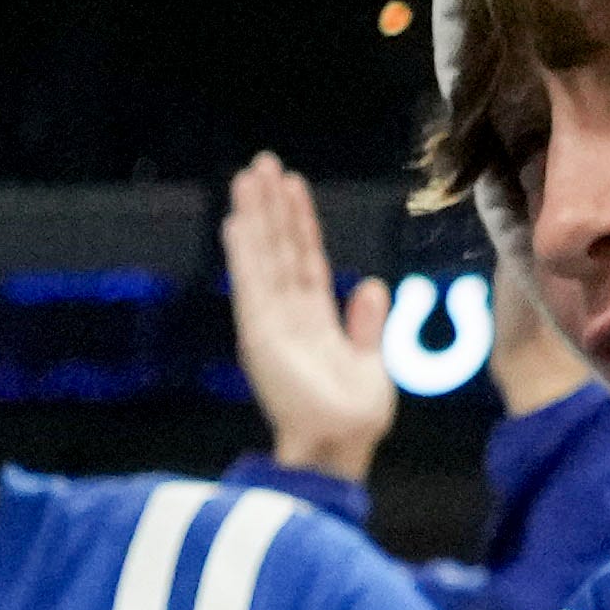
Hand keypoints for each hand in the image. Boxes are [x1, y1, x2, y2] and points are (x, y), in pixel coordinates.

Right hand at [224, 156, 398, 487]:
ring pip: (263, 258)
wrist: (340, 446)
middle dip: (271, 207)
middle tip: (262, 163)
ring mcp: (270, 325)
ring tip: (249, 175)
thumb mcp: (372, 363)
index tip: (293, 187)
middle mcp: (287, 318)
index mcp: (314, 322)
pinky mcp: (260, 336)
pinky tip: (237, 222)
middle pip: (279, 250)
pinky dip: (244, 253)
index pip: (305, 261)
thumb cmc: (354, 418)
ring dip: (255, 216)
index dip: (300, 223)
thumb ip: (367, 325)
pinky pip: (252, 285)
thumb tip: (372, 285)